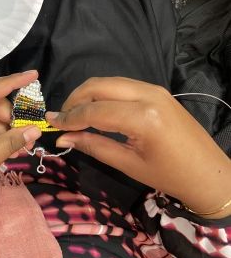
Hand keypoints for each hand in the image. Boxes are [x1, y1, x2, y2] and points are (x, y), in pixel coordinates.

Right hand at [46, 77, 230, 217]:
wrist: (209, 173)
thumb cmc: (169, 175)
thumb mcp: (127, 164)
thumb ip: (93, 146)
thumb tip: (62, 138)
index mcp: (142, 117)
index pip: (94, 110)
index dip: (69, 117)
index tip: (50, 123)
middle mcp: (148, 95)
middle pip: (98, 86)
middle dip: (74, 100)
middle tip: (61, 118)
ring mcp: (154, 89)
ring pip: (108, 82)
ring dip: (87, 94)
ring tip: (75, 115)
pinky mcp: (157, 90)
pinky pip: (121, 85)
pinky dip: (103, 94)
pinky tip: (96, 110)